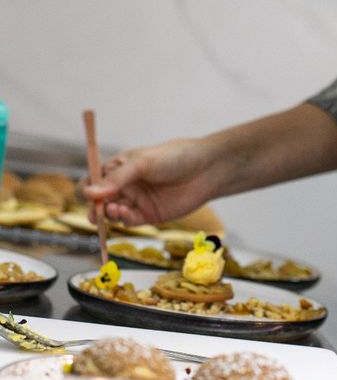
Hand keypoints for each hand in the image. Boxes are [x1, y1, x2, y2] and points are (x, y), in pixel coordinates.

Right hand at [83, 137, 218, 226]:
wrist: (206, 170)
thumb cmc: (174, 158)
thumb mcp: (142, 163)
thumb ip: (117, 179)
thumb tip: (90, 193)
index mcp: (120, 167)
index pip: (94, 179)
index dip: (88, 187)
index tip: (88, 193)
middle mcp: (125, 185)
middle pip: (99, 200)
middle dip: (94, 206)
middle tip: (95, 210)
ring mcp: (136, 201)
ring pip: (111, 213)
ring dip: (107, 214)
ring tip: (113, 209)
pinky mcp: (147, 215)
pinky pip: (128, 222)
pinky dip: (122, 220)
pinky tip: (124, 214)